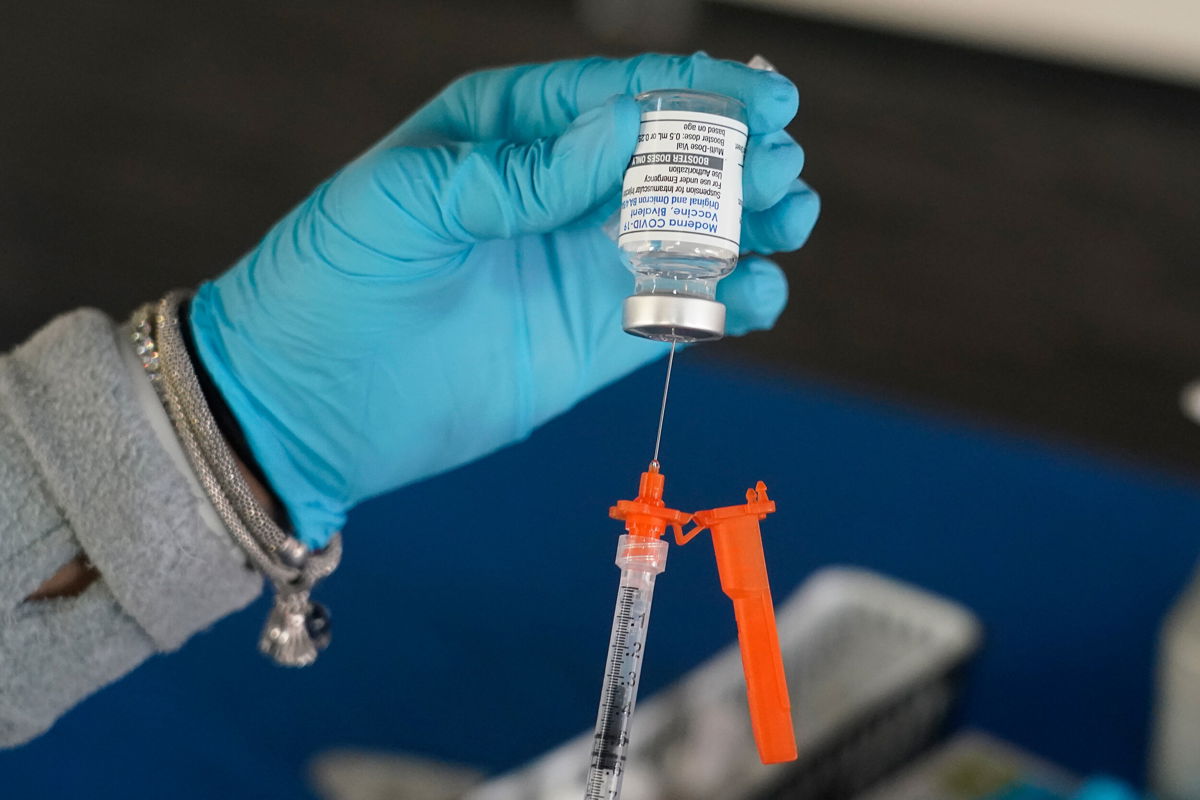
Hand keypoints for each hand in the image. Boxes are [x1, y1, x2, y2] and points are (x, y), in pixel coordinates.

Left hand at [189, 53, 819, 545]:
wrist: (302, 406)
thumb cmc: (330, 283)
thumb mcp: (407, 202)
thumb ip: (518, 170)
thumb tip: (621, 130)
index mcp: (507, 131)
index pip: (617, 94)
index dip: (694, 93)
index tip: (762, 100)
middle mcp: (557, 189)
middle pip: (673, 158)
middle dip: (737, 155)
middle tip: (783, 164)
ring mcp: (581, 264)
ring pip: (693, 230)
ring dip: (751, 222)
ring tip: (789, 219)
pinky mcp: (598, 337)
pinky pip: (682, 309)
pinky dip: (730, 299)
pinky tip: (756, 294)